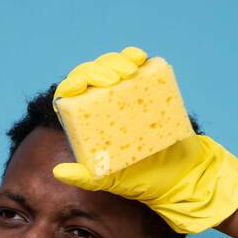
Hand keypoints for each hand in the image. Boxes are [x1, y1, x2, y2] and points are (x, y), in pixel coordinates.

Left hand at [51, 46, 237, 234]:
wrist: (181, 175)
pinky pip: (139, 66)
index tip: (81, 87)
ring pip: (113, 65)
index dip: (73, 84)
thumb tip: (57, 172)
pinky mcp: (150, 88)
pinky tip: (138, 58)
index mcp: (90, 123)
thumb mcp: (110, 181)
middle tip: (110, 80)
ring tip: (125, 71)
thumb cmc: (143, 180)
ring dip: (115, 60)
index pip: (74, 95)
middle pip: (92, 75)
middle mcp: (105, 105)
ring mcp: (128, 94)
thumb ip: (86, 178)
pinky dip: (135, 56)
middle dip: (97, 69)